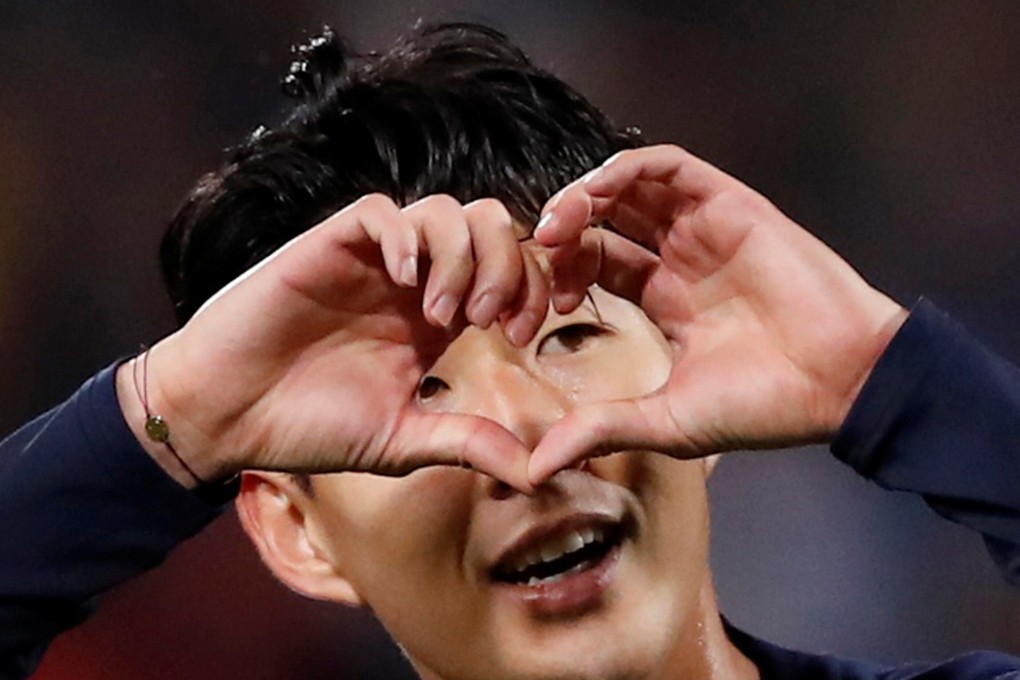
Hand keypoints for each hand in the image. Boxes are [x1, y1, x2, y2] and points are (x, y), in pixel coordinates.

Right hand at [118, 194, 547, 490]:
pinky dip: (402, 238)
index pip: (510, 272)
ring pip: (442, 210)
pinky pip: (379, 212)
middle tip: (487, 319)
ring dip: (458, 255)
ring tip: (439, 312)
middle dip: (507, 263)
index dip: (531, 290)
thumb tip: (536, 472)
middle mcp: (413, 280)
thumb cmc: (309, 427)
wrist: (227, 415)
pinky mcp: (328, 246)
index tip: (520, 336)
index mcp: (438, 318)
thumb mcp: (401, 441)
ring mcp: (372, 260)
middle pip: (489, 225)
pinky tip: (400, 282)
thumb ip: (466, 443)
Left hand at [528, 144, 906, 481]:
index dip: (564, 275)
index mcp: (666, 300)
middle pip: (608, 222)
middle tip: (539, 252)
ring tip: (559, 224)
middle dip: (566, 231)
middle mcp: (681, 259)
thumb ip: (600, 430)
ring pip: (630, 188)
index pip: (600, 265)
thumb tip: (535, 469)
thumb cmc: (763, 406)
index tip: (543, 309)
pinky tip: (595, 193)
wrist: (841, 382)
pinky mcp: (730, 203)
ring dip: (585, 194)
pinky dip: (625, 169)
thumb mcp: (665, 421)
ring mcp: (705, 229)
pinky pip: (669, 167)